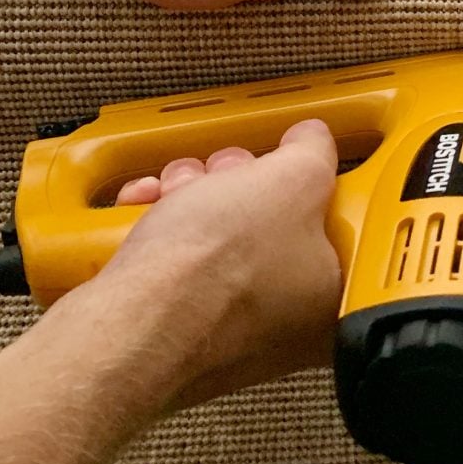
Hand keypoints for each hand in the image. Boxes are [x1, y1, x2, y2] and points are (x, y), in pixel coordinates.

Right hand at [91, 119, 342, 408]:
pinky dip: (157, 223)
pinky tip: (145, 209)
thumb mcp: (296, 178)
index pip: (327, 219)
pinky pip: (175, 255)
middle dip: (234, 181)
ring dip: (189, 194)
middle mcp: (283, 317)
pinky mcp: (176, 321)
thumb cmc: (219, 267)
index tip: (281, 163)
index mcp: (329, 292)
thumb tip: (313, 139)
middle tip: (224, 178)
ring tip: (177, 192)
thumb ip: (315, 152)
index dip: (298, 179)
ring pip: (215, 231)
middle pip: (265, 219)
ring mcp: (226, 324)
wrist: (133, 317)